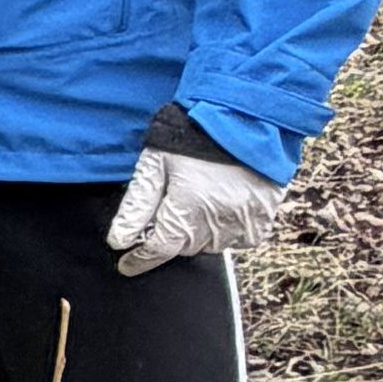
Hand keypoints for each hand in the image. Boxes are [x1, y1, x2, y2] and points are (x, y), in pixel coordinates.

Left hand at [107, 148, 287, 275]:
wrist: (245, 116)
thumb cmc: (194, 136)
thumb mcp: (155, 164)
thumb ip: (137, 205)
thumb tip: (118, 240)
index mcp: (187, 209)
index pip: (159, 249)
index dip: (139, 259)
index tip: (126, 264)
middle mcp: (217, 222)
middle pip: (183, 247)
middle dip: (171, 233)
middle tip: (170, 208)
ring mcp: (244, 222)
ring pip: (210, 245)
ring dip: (198, 231)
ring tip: (199, 198)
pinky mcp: (264, 217)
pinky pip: (239, 238)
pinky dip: (227, 229)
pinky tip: (222, 204)